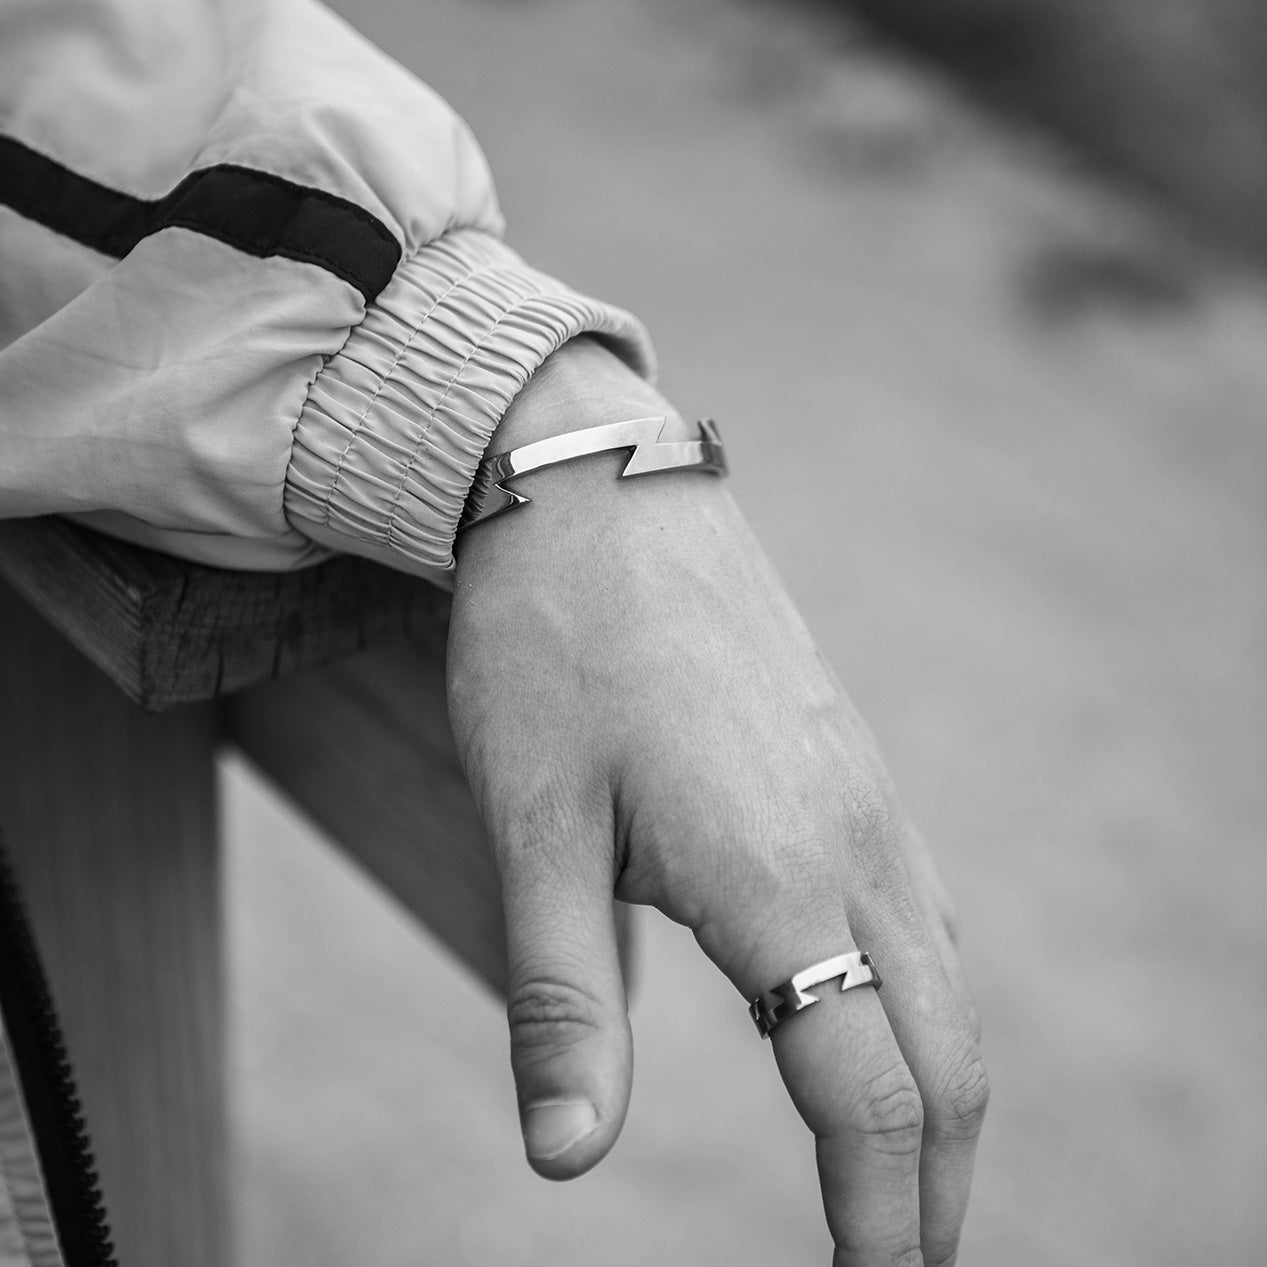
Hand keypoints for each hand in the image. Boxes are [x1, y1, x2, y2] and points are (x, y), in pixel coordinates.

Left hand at [447, 340, 986, 1264]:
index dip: (877, 1222)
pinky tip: (875, 1013)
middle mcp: (855, 843)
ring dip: (936, 1092)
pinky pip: (923, 910)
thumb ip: (562, 998)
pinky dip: (921, 1002)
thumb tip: (566, 1163)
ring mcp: (868, 795)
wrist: (598, 488)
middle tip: (895, 1262)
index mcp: (778, 877)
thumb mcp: (534, 826)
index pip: (865, 1097)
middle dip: (929, 1181)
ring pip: (947, 983)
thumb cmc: (551, 650)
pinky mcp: (852, 760)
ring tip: (897, 1170)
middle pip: (944, 1055)